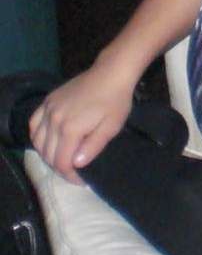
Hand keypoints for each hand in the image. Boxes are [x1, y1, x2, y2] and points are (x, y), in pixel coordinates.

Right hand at [29, 63, 135, 183]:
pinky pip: (33, 123)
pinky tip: (48, 141)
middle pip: (48, 154)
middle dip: (60, 167)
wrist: (111, 73)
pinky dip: (37, 136)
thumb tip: (76, 164)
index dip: (70, 176)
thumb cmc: (116, 101)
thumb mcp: (111, 127)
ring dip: (47, 154)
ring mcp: (48, 109)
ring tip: (63, 158)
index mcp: (70, 129)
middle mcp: (54, 120)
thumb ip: (93, 147)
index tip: (81, 181)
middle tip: (74, 171)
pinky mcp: (48, 101)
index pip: (61, 162)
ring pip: (37, 141)